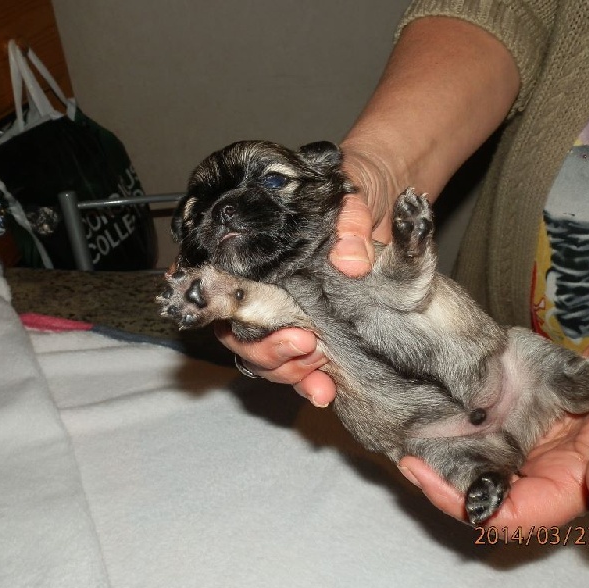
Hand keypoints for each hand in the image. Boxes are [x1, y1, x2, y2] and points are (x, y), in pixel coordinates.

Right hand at [216, 144, 398, 402]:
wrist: (386, 209)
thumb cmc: (356, 196)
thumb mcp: (356, 200)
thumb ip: (351, 223)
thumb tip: (351, 261)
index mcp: (252, 250)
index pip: (209, 277)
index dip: (203, 301)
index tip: (218, 316)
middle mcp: (258, 286)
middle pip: (232, 330)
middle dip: (264, 348)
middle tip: (305, 342)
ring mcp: (280, 314)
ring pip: (257, 357)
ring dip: (284, 371)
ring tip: (320, 372)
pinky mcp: (307, 335)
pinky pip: (293, 369)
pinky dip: (305, 384)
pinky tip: (324, 390)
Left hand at [398, 323, 588, 526]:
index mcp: (573, 481)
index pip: (515, 515)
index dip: (468, 507)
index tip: (426, 479)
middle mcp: (542, 470)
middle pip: (482, 495)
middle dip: (439, 482)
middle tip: (403, 454)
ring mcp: (526, 445)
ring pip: (474, 465)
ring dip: (440, 456)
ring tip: (404, 433)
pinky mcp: (517, 419)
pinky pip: (479, 432)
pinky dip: (452, 427)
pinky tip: (426, 409)